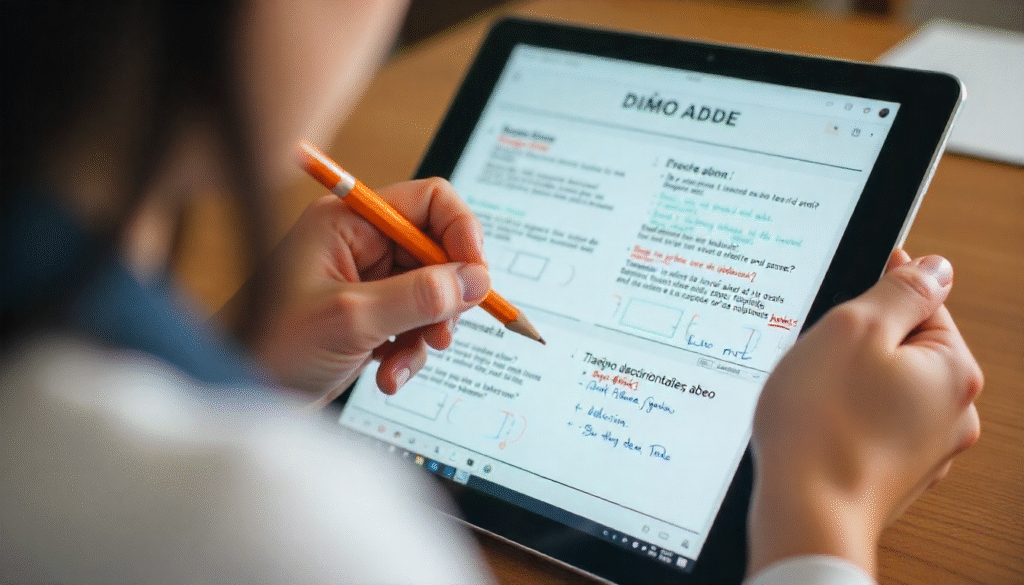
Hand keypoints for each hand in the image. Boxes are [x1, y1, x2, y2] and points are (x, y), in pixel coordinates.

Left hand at [219, 178, 489, 405]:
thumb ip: (419, 296)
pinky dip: (408, 353)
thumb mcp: (352, 319)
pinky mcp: (368, 317)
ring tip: (401, 363)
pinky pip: (413, 325)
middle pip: (437, 252)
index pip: (429, 202)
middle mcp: (359, 244)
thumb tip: (475, 280)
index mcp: (348, 222)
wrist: (236, 391)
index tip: (476, 276)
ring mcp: (365, 282)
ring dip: (426, 334)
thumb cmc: (272, 345)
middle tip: (442, 332)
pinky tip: (387, 375)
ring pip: (430, 295)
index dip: (461, 233)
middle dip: (444, 298)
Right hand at [747, 250, 982, 577]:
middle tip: (819, 356)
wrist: (803, 512)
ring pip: (882, 388)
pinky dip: (843, 419)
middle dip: (857, 346)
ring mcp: (924, 450)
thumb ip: (900, 290)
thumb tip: (935, 267)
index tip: (842, 301)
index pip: (923, 304)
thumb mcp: (854, 328)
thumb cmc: (823, 422)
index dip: (875, 294)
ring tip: (813, 396)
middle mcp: (952, 413)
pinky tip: (816, 426)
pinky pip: (869, 425)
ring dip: (847, 383)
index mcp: (953, 370)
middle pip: (902, 348)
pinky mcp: (893, 474)